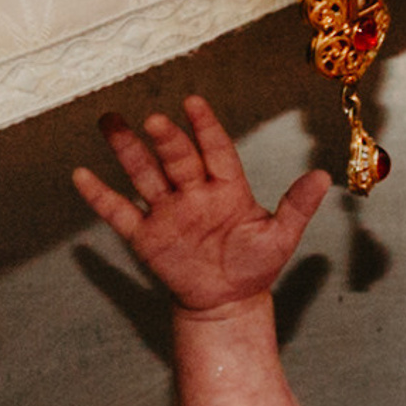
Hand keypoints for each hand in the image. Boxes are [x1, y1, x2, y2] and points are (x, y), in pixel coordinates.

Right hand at [74, 95, 331, 316]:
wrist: (228, 302)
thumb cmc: (254, 266)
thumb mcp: (281, 236)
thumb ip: (298, 206)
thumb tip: (324, 176)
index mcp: (226, 186)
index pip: (215, 149)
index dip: (205, 127)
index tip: (193, 103)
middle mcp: (193, 192)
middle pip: (177, 159)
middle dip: (166, 140)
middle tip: (154, 121)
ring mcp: (167, 212)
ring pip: (144, 174)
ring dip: (127, 151)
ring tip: (109, 122)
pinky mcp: (146, 236)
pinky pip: (119, 212)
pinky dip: (100, 196)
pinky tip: (81, 175)